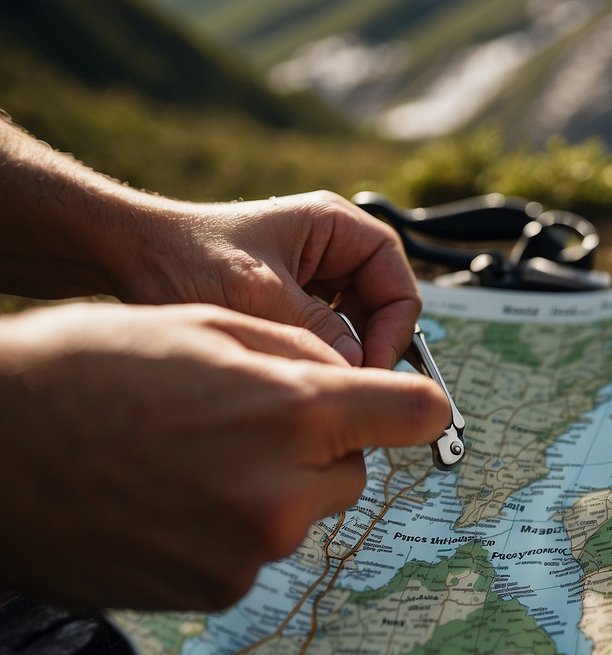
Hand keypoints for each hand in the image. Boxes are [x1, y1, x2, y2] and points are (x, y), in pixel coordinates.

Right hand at [0, 302, 449, 610]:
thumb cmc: (82, 370)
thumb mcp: (201, 324)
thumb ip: (299, 353)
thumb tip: (358, 376)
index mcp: (290, 412)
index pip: (413, 414)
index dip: (413, 406)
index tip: (412, 408)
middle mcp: (283, 491)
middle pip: (352, 471)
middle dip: (314, 448)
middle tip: (238, 423)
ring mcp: (249, 552)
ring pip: (300, 512)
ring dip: (267, 489)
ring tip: (183, 459)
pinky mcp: (215, 592)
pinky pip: (255, 552)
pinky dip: (227, 530)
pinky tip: (167, 501)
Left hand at [128, 191, 419, 369]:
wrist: (126, 255)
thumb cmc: (183, 257)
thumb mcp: (257, 294)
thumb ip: (315, 330)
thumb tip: (358, 371)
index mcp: (334, 225)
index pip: (397, 281)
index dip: (393, 327)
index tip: (371, 368)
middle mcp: (331, 246)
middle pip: (383, 306)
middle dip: (372, 345)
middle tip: (352, 384)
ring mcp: (313, 273)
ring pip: (358, 325)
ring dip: (346, 353)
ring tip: (324, 379)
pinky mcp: (294, 299)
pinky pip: (329, 333)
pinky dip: (323, 355)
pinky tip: (302, 372)